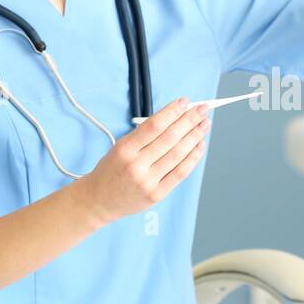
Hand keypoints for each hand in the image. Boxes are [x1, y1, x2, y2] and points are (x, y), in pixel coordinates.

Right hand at [77, 97, 209, 224]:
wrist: (99, 200)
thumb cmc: (111, 170)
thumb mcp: (120, 146)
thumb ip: (144, 134)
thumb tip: (173, 117)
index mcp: (125, 149)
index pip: (154, 125)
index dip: (172, 112)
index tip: (185, 102)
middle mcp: (136, 165)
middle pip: (170, 138)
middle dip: (190, 120)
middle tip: (202, 110)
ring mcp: (148, 181)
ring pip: (178, 154)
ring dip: (195, 136)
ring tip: (204, 125)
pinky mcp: (157, 194)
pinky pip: (180, 173)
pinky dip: (193, 157)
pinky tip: (199, 145)